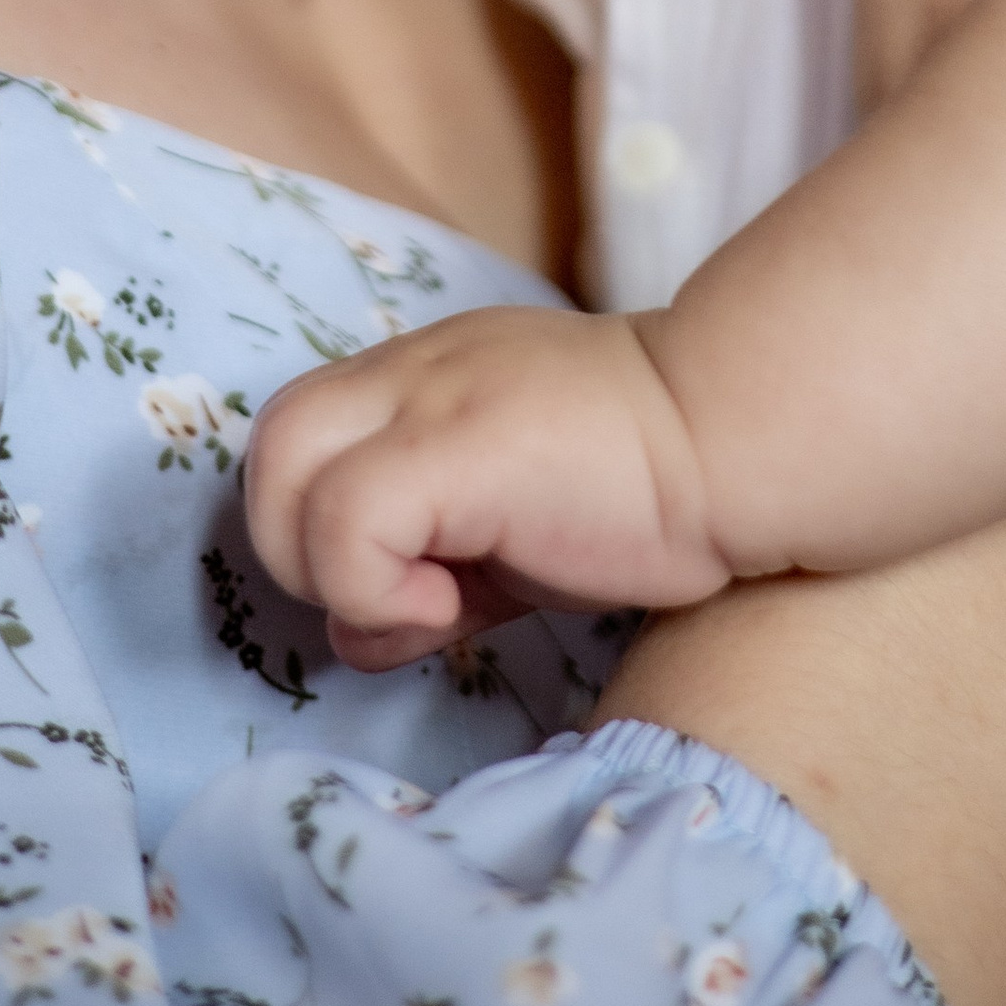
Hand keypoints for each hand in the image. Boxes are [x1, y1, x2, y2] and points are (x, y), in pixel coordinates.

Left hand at [244, 304, 724, 668]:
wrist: (737, 436)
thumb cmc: (645, 485)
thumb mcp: (512, 524)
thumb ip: (434, 565)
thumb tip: (356, 632)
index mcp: (420, 380)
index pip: (300, 438)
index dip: (322, 528)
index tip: (409, 586)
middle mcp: (408, 373)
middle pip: (268, 447)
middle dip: (301, 551)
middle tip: (401, 598)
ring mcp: (423, 399)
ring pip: (281, 478)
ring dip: (334, 572)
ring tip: (434, 605)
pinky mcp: (448, 447)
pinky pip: (344, 523)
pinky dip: (375, 588)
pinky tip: (458, 610)